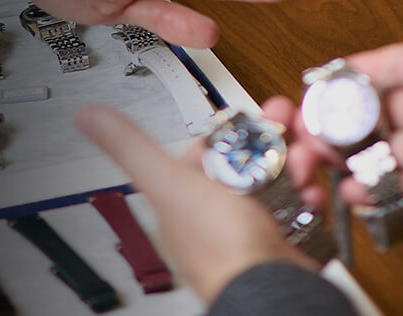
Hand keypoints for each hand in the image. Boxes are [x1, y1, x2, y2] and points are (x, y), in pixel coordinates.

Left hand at [77, 101, 316, 303]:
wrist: (271, 287)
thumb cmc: (219, 249)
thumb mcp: (168, 183)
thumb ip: (132, 147)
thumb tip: (91, 117)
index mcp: (182, 203)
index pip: (205, 153)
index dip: (230, 130)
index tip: (253, 113)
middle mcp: (215, 218)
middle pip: (244, 164)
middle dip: (271, 142)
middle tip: (289, 126)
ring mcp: (249, 231)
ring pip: (274, 182)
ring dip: (294, 163)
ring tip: (305, 157)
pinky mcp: (282, 241)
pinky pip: (298, 208)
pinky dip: (308, 195)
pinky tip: (312, 190)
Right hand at [288, 0, 402, 219]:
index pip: (397, 64)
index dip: (357, 70)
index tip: (322, 75)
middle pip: (385, 111)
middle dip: (345, 119)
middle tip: (312, 127)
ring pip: (395, 152)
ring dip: (358, 157)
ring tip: (323, 162)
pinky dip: (386, 192)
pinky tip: (357, 190)